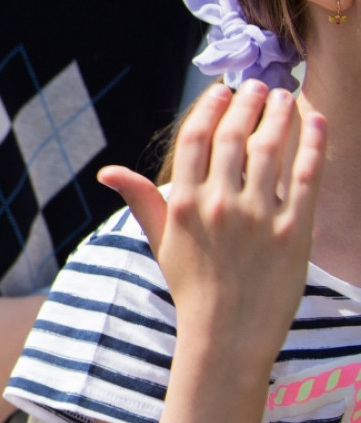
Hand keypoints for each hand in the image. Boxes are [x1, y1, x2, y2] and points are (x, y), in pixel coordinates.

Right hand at [100, 81, 322, 368]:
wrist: (226, 336)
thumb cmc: (192, 288)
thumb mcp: (160, 241)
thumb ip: (142, 199)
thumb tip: (107, 172)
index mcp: (184, 204)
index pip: (196, 140)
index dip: (208, 108)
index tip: (220, 90)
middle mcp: (218, 205)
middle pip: (233, 138)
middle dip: (245, 104)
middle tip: (255, 86)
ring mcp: (257, 218)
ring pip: (270, 150)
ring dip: (278, 115)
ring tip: (283, 96)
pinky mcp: (292, 233)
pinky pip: (306, 178)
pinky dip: (313, 145)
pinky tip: (316, 121)